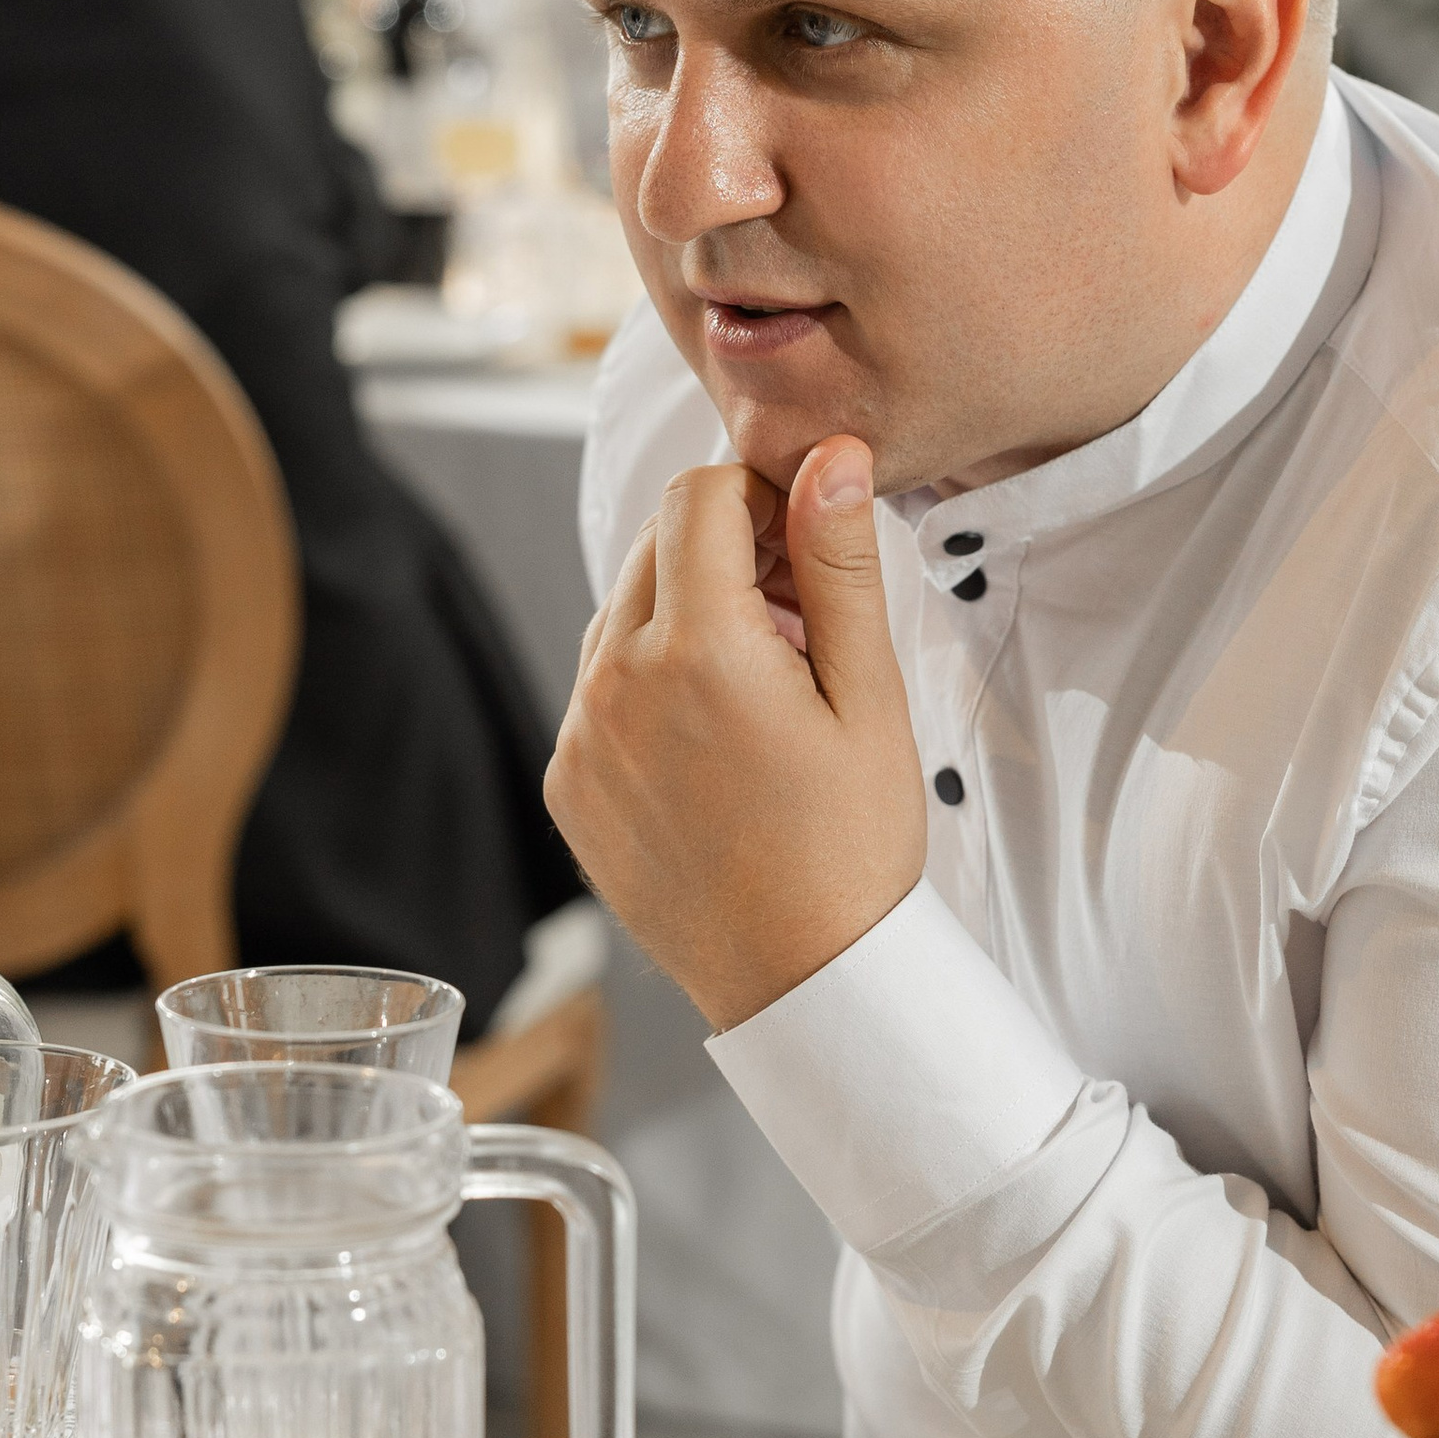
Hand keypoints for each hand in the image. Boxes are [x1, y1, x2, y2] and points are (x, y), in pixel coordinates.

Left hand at [546, 437, 928, 1030]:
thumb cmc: (852, 845)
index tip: (807, 551)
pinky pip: (601, 688)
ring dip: (689, 615)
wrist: (802, 981)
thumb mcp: (869, 694)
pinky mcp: (568, 783)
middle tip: (802, 620)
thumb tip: (827, 456)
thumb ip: (839, 564)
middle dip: (728, 552)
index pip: (699, 495)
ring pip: (624, 613)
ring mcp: (581, 737)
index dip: (762, 499)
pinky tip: (721, 741)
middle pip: (657, 544)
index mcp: (697, 651)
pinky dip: (653, 683)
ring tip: (766, 687)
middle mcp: (615, 684)